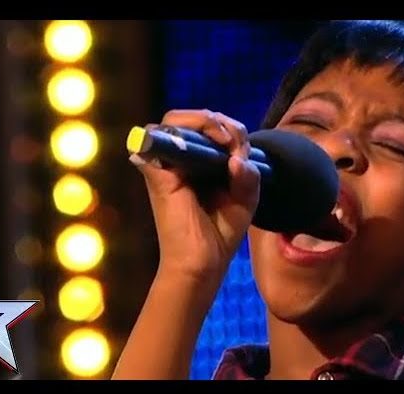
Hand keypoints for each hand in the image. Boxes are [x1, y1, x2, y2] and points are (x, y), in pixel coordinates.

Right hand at [131, 109, 259, 284]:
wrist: (203, 263)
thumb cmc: (220, 233)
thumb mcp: (244, 198)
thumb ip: (247, 174)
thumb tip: (237, 158)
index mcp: (198, 164)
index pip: (209, 129)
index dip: (228, 128)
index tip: (244, 148)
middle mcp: (179, 160)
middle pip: (192, 118)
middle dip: (220, 122)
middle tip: (236, 143)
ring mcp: (164, 163)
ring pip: (175, 119)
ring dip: (206, 122)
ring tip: (226, 141)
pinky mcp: (156, 171)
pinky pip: (160, 135)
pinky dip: (190, 130)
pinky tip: (216, 146)